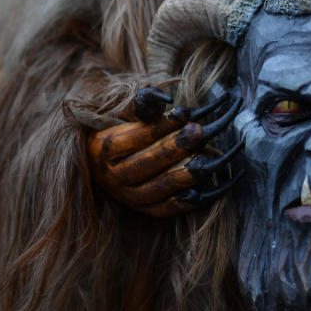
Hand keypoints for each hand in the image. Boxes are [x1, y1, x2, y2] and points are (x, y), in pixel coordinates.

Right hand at [84, 87, 242, 217]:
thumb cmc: (119, 128)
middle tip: (199, 130)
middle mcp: (115, 177)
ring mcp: (130, 198)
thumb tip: (164, 99)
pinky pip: (170, 207)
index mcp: (104, 150)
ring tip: (205, 156)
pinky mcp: (147, 211)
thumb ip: (141, 103)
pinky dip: (189, 198)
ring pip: (161, 187)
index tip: (185, 112)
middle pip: (149, 163)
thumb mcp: (122, 111)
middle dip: (176, 146)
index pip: (135, 138)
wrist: (106, 163)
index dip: (161, 126)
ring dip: (185, 172)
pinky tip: (207, 184)